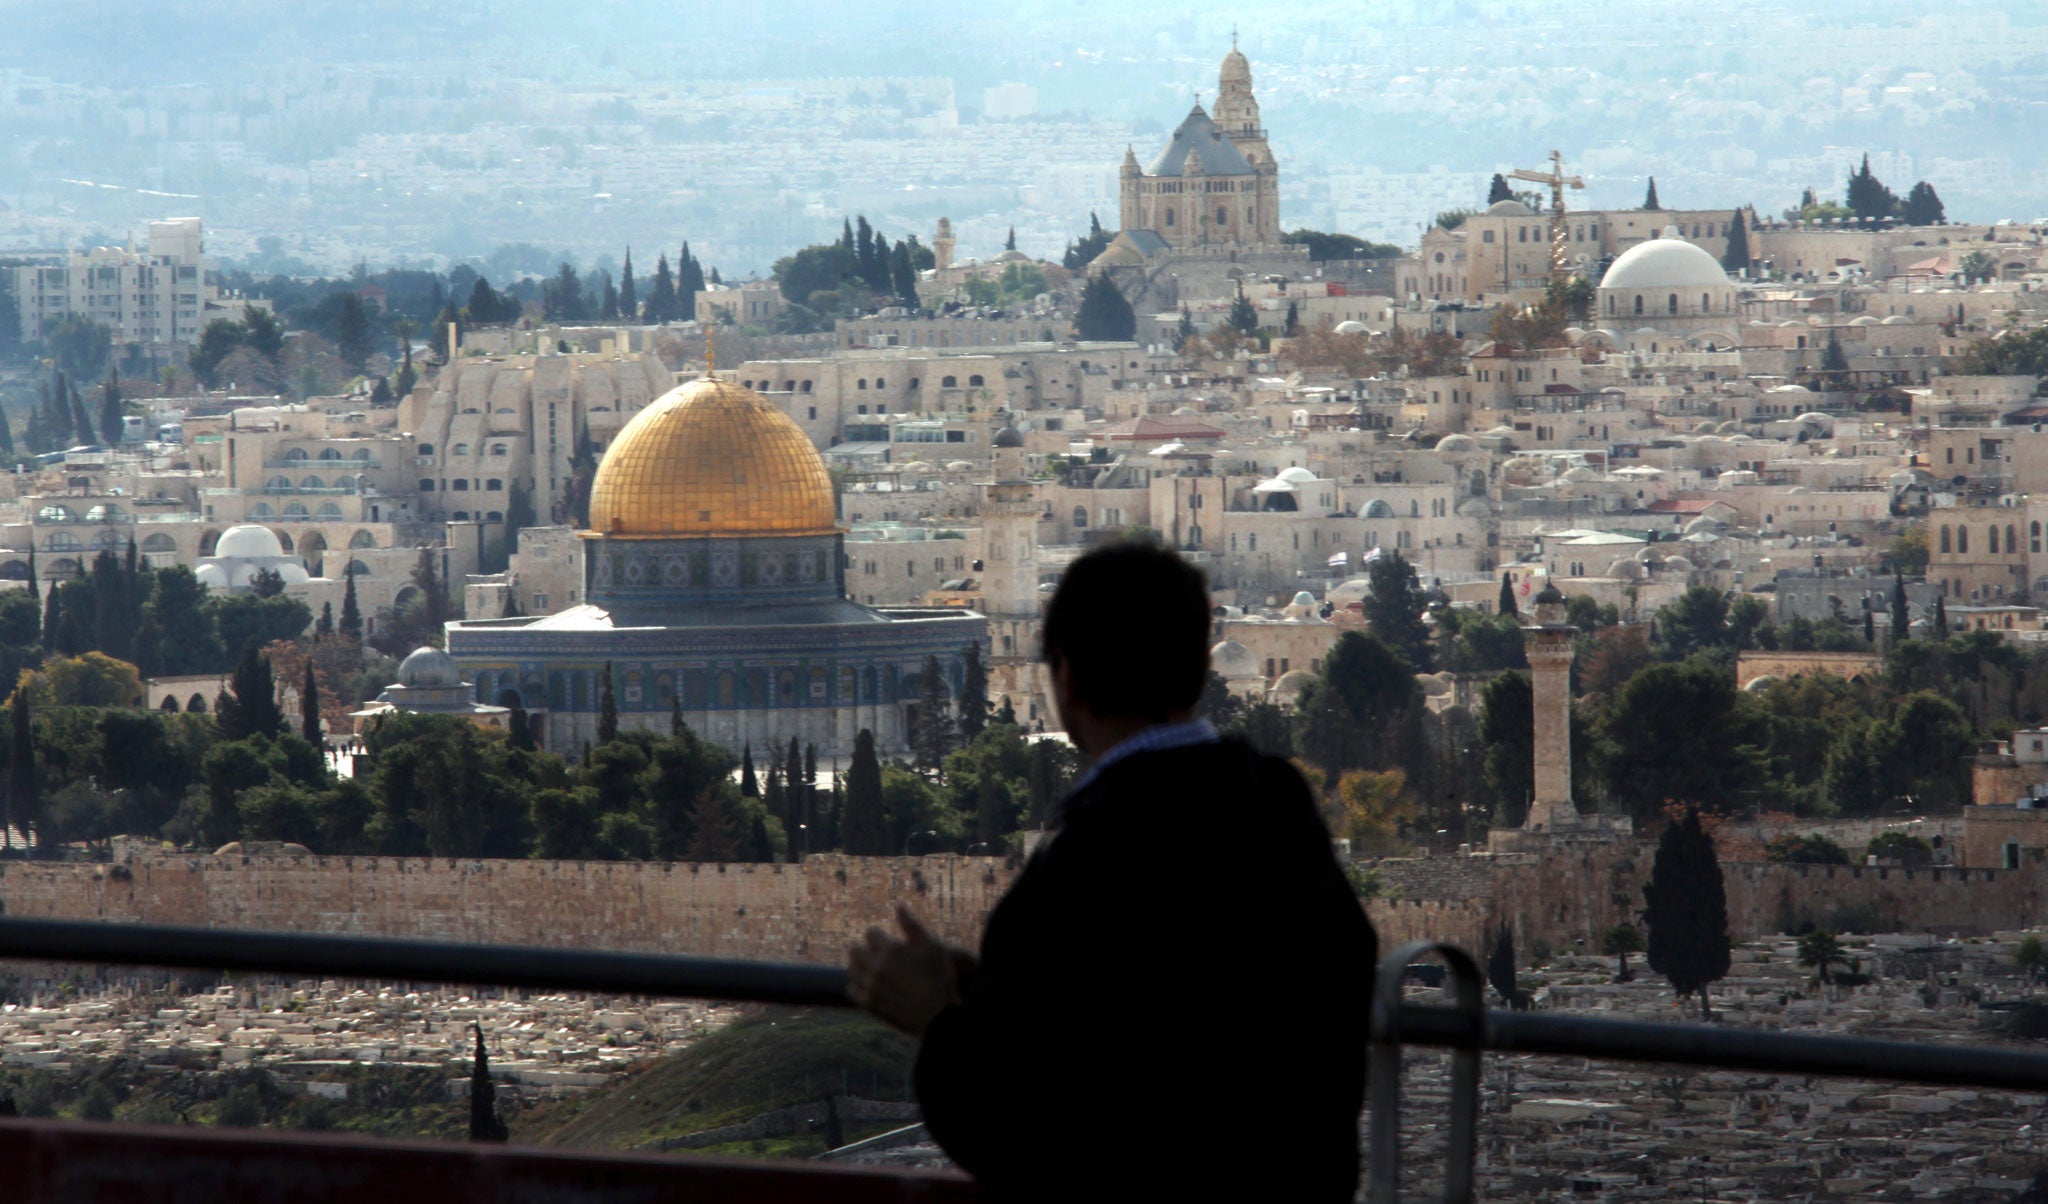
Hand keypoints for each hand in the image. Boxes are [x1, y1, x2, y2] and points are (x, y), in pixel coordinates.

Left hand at [847, 905, 967, 1036]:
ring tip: (871, 968)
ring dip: (859, 966)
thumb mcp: (932, 946)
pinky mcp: (869, 1004)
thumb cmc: (939, 978)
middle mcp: (876, 967)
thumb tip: (899, 905)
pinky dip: (856, 985)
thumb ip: (912, 925)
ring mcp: (870, 986)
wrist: (938, 1016)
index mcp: (890, 949)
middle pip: (854, 950)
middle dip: (863, 948)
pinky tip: (868, 984)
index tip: (886, 940)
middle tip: (874, 952)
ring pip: (851, 969)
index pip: (869, 933)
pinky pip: (851, 990)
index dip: (878, 935)